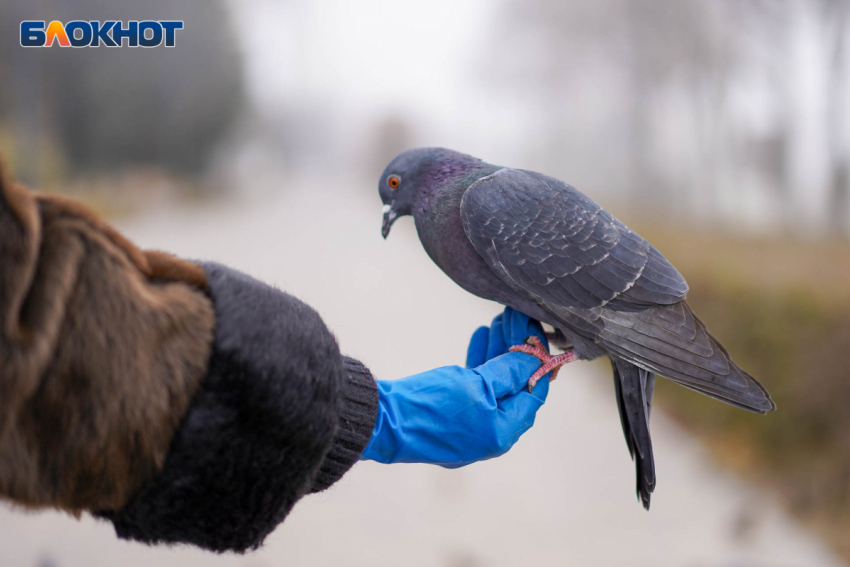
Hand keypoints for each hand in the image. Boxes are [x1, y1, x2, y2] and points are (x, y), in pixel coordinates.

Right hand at [360, 307, 551, 466]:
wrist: (381, 420)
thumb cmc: (431, 405)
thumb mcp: (477, 384)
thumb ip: (509, 372)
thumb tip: (535, 359)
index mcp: (502, 432)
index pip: (534, 391)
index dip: (538, 358)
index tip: (535, 329)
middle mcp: (489, 433)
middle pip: (513, 385)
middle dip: (517, 349)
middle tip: (516, 317)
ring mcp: (468, 425)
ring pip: (493, 382)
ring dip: (498, 351)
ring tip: (499, 320)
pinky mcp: (449, 413)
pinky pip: (473, 386)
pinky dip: (479, 361)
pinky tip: (481, 335)